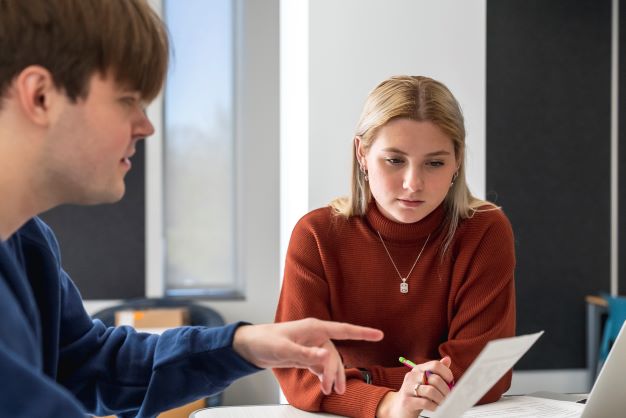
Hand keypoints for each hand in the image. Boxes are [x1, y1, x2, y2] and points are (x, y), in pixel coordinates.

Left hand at [233, 318, 382, 394]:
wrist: (250, 346)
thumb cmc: (265, 341)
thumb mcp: (285, 349)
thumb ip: (306, 354)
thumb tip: (327, 356)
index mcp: (314, 327)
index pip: (344, 329)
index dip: (363, 333)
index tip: (379, 334)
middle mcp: (316, 334)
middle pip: (335, 354)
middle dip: (336, 371)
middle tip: (333, 389)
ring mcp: (311, 344)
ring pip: (330, 361)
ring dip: (332, 376)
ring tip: (332, 392)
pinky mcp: (306, 353)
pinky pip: (321, 364)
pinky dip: (324, 375)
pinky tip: (325, 386)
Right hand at [376, 357, 452, 417]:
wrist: (398, 408)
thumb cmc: (416, 394)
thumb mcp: (426, 381)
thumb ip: (437, 371)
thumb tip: (447, 359)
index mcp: (418, 369)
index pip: (435, 365)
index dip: (446, 373)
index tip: (450, 382)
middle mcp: (412, 376)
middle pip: (435, 379)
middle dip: (446, 390)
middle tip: (449, 397)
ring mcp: (408, 388)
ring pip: (431, 391)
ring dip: (441, 399)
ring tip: (442, 403)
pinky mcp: (407, 401)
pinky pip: (426, 402)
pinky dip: (434, 406)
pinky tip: (435, 407)